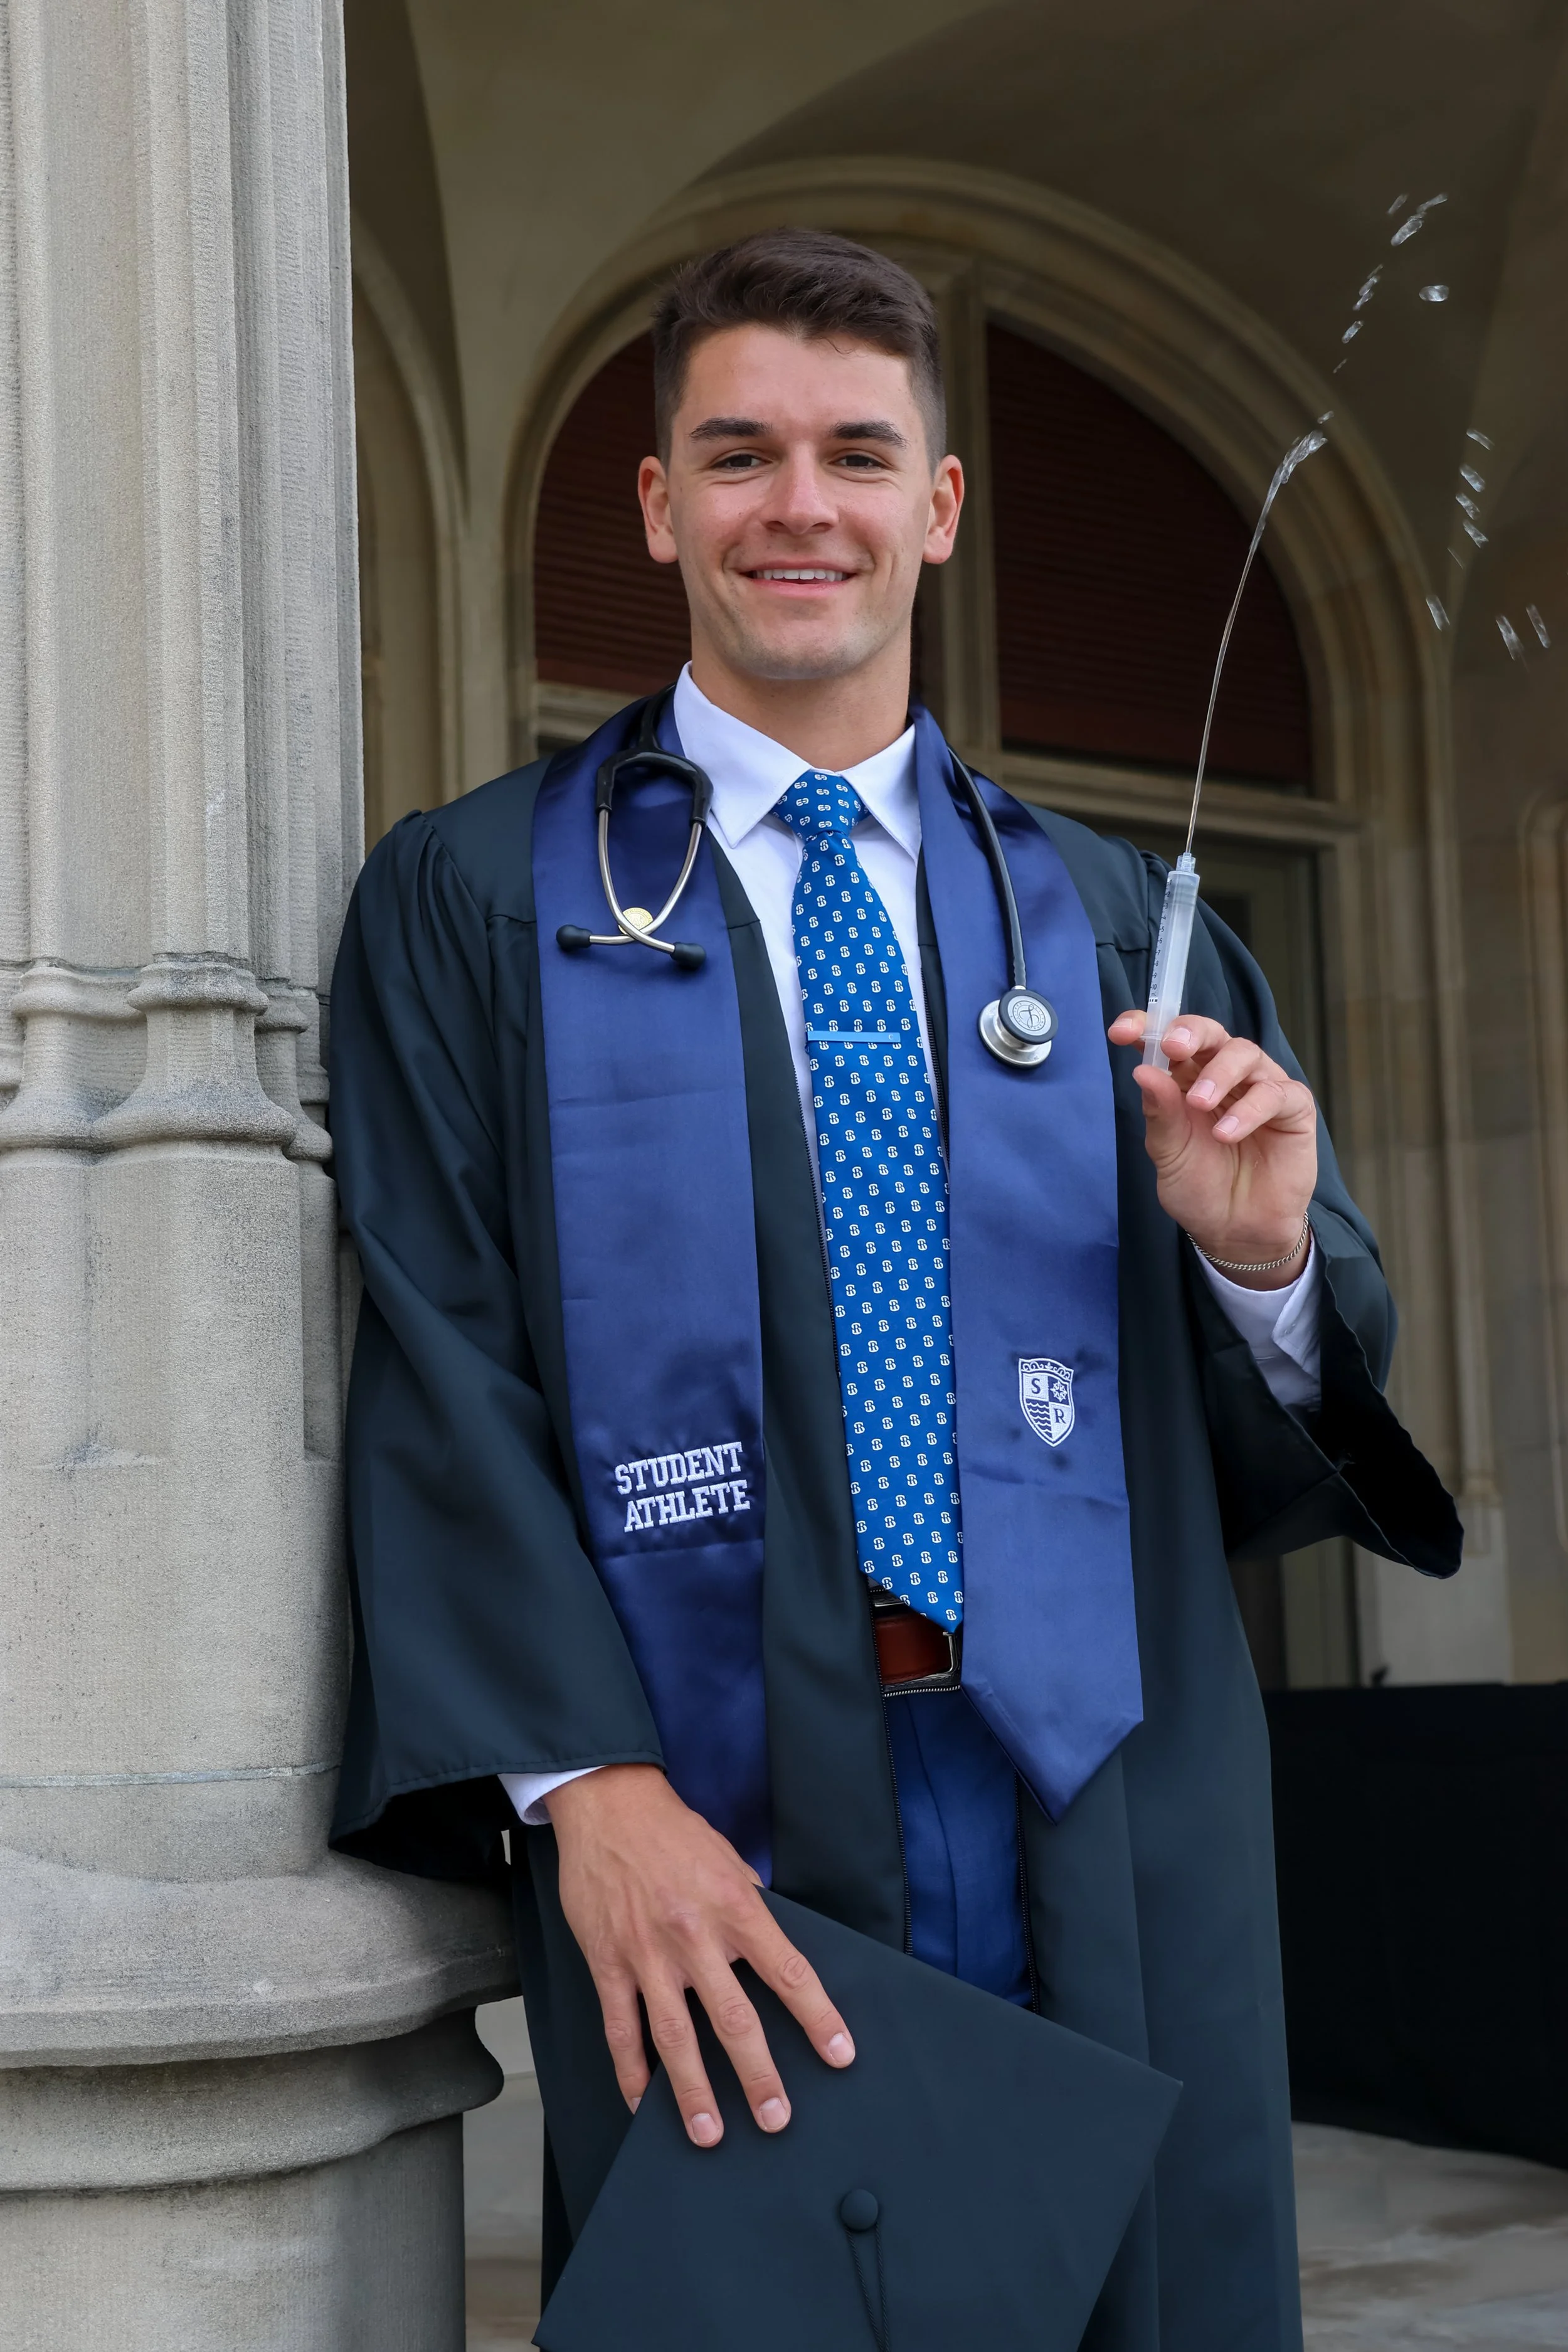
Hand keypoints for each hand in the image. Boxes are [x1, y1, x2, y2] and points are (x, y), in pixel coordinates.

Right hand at [546, 1763, 854, 2147]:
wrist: (609, 1805)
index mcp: (735, 1907)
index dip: (818, 2017)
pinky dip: (631, 2070)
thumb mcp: (730, 1860)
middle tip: (776, 2117)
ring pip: (675, 2036)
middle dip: (758, 2074)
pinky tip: (642, 2101)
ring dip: (694, 2090)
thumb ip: (752, 1909)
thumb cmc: (675, 1832)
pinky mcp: (607, 1962)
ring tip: (709, 2133)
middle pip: (734, 2018)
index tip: (839, 2054)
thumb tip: (776, 1952)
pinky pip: (621, 2027)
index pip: (787, 1971)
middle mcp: (694, 1935)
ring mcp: (647, 1954)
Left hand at [1106, 1010, 1316, 1288]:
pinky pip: (1276, 1093)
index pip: (1170, 1041)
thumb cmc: (1200, 1188)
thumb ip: (1160, 1113)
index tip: (1122, 1032)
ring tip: (1200, 1105)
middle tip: (1174, 1048)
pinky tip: (1227, 1134)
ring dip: (1220, 1073)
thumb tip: (1142, 1070)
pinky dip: (1250, 1109)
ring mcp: (1260, 1089)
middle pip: (1211, 1034)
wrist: (1236, 1232)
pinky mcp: (1292, 1109)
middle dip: (1191, 1033)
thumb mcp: (1168, 1153)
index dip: (1148, 1027)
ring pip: (1245, 1054)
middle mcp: (1224, 1076)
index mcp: (1187, 1079)